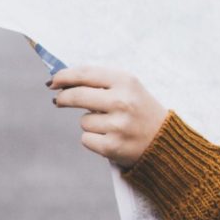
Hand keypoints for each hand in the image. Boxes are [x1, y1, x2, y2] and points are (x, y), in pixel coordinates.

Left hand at [50, 66, 168, 168]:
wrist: (166, 142)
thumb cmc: (142, 112)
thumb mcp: (130, 89)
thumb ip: (101, 83)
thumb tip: (61, 82)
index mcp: (127, 82)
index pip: (85, 74)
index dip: (64, 76)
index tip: (53, 81)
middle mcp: (122, 101)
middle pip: (76, 96)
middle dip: (63, 98)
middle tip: (59, 100)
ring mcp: (118, 125)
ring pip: (83, 121)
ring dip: (90, 123)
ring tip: (112, 126)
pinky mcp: (112, 146)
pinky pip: (86, 139)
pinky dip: (94, 140)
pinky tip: (112, 138)